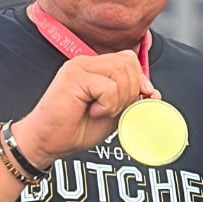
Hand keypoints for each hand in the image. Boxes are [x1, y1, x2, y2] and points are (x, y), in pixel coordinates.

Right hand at [12, 53, 156, 167]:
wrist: (49, 141)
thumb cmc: (77, 128)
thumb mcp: (114, 112)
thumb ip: (131, 99)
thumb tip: (154, 92)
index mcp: (96, 66)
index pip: (129, 60)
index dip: (139, 80)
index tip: (136, 100)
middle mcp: (86, 62)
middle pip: (128, 64)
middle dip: (130, 92)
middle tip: (112, 109)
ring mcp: (78, 67)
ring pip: (121, 73)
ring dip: (118, 100)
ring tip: (101, 111)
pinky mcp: (73, 77)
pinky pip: (108, 88)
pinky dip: (107, 106)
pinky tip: (92, 111)